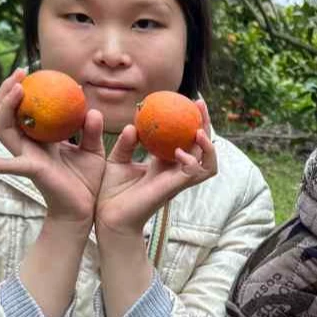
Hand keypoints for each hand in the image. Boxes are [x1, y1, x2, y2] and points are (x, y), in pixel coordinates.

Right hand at [0, 68, 105, 224]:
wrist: (84, 209)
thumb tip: (92, 109)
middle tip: (20, 73)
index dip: (22, 89)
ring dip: (5, 108)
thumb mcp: (93, 150)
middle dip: (6, 90)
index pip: (23, 109)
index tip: (32, 71)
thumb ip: (91, 130)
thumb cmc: (87, 181)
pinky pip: (8, 166)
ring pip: (3, 129)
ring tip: (17, 90)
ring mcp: (25, 157)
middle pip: (5, 113)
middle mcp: (27, 145)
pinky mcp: (30, 171)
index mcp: (40, 138)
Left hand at [95, 96, 216, 238]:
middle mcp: (176, 172)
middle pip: (204, 148)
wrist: (107, 216)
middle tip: (199, 104)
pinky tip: (179, 151)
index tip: (189, 100)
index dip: (192, 120)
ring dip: (209, 146)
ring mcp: (177, 181)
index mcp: (165, 164)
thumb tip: (133, 124)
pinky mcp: (173, 189)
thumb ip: (126, 143)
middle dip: (207, 125)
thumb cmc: (111, 192)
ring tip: (199, 130)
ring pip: (209, 164)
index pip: (186, 140)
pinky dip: (191, 160)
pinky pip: (192, 173)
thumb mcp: (117, 160)